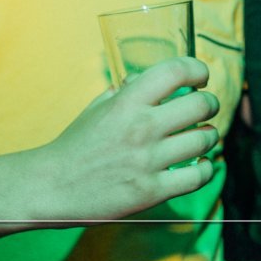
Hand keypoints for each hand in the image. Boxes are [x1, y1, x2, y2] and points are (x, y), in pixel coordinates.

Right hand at [29, 57, 218, 221]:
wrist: (50, 187)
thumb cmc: (75, 145)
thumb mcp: (98, 107)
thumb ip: (126, 90)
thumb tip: (147, 78)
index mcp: (126, 101)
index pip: (176, 71)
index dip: (197, 69)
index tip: (201, 75)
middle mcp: (141, 127)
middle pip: (201, 105)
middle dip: (210, 103)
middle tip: (207, 106)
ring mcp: (148, 161)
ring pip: (205, 139)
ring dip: (210, 135)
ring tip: (204, 135)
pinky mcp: (151, 191)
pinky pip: (197, 176)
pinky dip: (206, 169)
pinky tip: (202, 164)